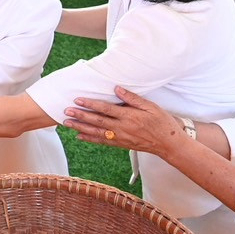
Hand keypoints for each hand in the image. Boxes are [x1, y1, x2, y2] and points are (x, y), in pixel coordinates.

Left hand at [63, 86, 191, 157]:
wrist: (168, 143)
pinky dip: (90, 139)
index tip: (78, 99)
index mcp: (129, 116)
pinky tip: (79, 136)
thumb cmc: (161, 122)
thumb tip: (117, 89)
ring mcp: (120, 138)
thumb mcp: (150, 106)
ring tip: (67, 123)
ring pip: (96, 133)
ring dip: (80, 128)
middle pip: (97, 121)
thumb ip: (132, 98)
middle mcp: (122, 128)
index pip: (105, 109)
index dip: (90, 104)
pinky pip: (102, 142)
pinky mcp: (121, 144)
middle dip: (80, 116)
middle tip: (66, 111)